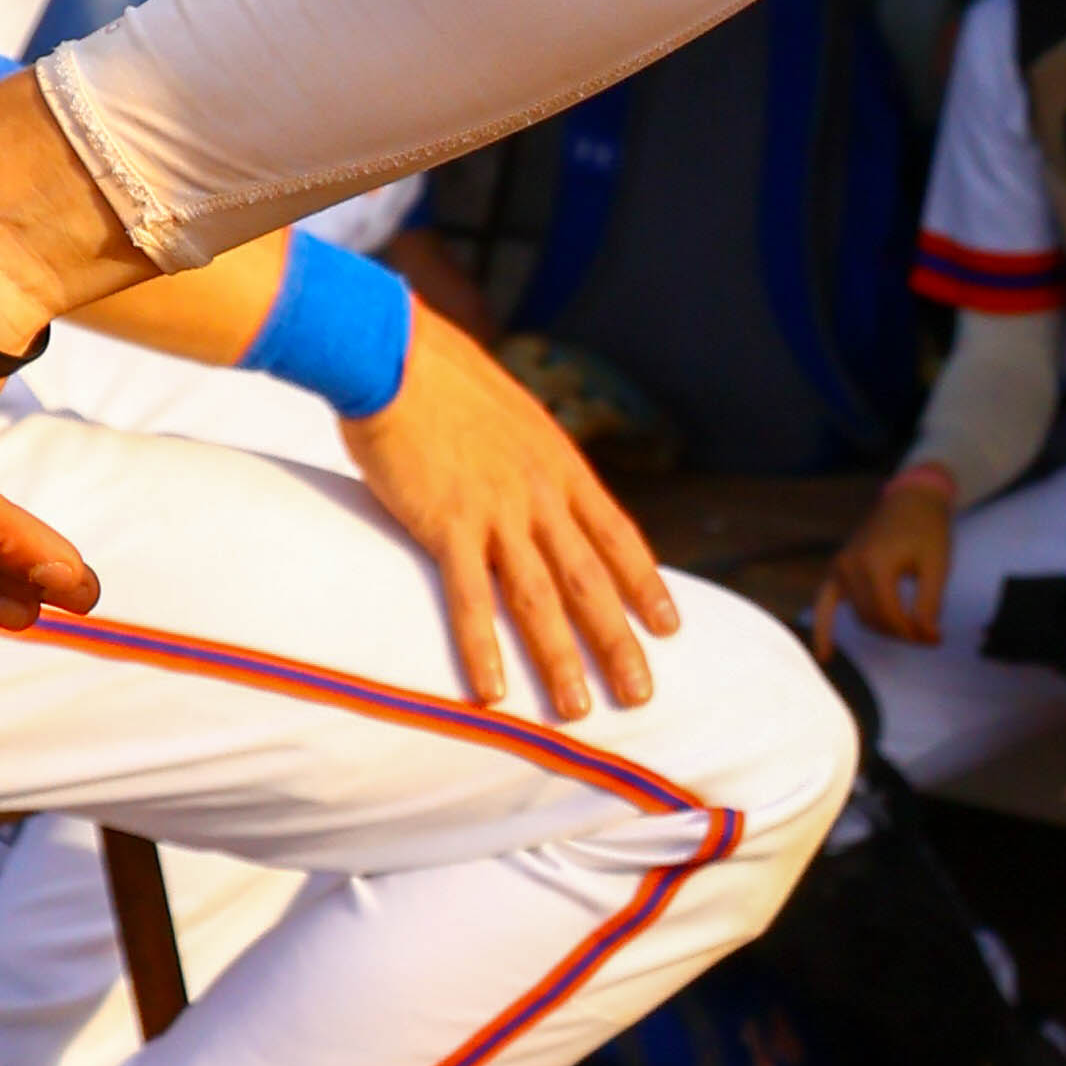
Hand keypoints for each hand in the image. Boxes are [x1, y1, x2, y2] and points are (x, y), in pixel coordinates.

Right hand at [341, 307, 679, 720]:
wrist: (394, 352)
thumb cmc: (441, 380)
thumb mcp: (510, 413)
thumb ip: (527, 456)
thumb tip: (535, 484)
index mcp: (559, 465)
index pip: (618, 536)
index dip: (646, 585)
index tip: (670, 627)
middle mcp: (540, 493)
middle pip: (591, 580)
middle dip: (619, 642)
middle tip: (642, 696)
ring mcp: (498, 510)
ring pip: (541, 598)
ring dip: (562, 659)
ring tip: (578, 713)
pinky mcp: (447, 522)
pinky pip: (470, 598)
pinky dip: (483, 648)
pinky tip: (495, 692)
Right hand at [817, 467, 954, 652]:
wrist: (912, 499)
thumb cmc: (928, 529)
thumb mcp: (937, 566)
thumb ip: (930, 604)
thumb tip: (927, 637)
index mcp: (876, 564)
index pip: (890, 616)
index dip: (913, 633)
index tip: (936, 638)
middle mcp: (851, 566)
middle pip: (874, 619)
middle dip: (902, 632)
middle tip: (930, 634)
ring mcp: (840, 566)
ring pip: (860, 615)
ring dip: (883, 627)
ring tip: (910, 629)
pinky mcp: (838, 567)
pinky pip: (824, 603)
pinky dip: (823, 629)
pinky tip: (825, 656)